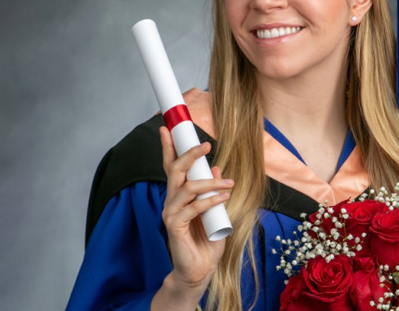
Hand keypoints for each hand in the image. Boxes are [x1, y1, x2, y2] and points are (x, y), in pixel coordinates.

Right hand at [159, 126, 232, 296]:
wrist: (200, 271)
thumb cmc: (206, 241)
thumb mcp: (215, 210)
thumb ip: (213, 190)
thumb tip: (217, 168)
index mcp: (179, 195)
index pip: (171, 166)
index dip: (169, 147)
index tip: (168, 128)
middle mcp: (172, 201)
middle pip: (174, 170)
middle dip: (189, 154)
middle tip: (206, 144)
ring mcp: (171, 213)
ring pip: (186, 187)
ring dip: (210, 182)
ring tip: (229, 182)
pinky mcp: (174, 226)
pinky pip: (193, 207)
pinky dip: (210, 200)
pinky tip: (223, 198)